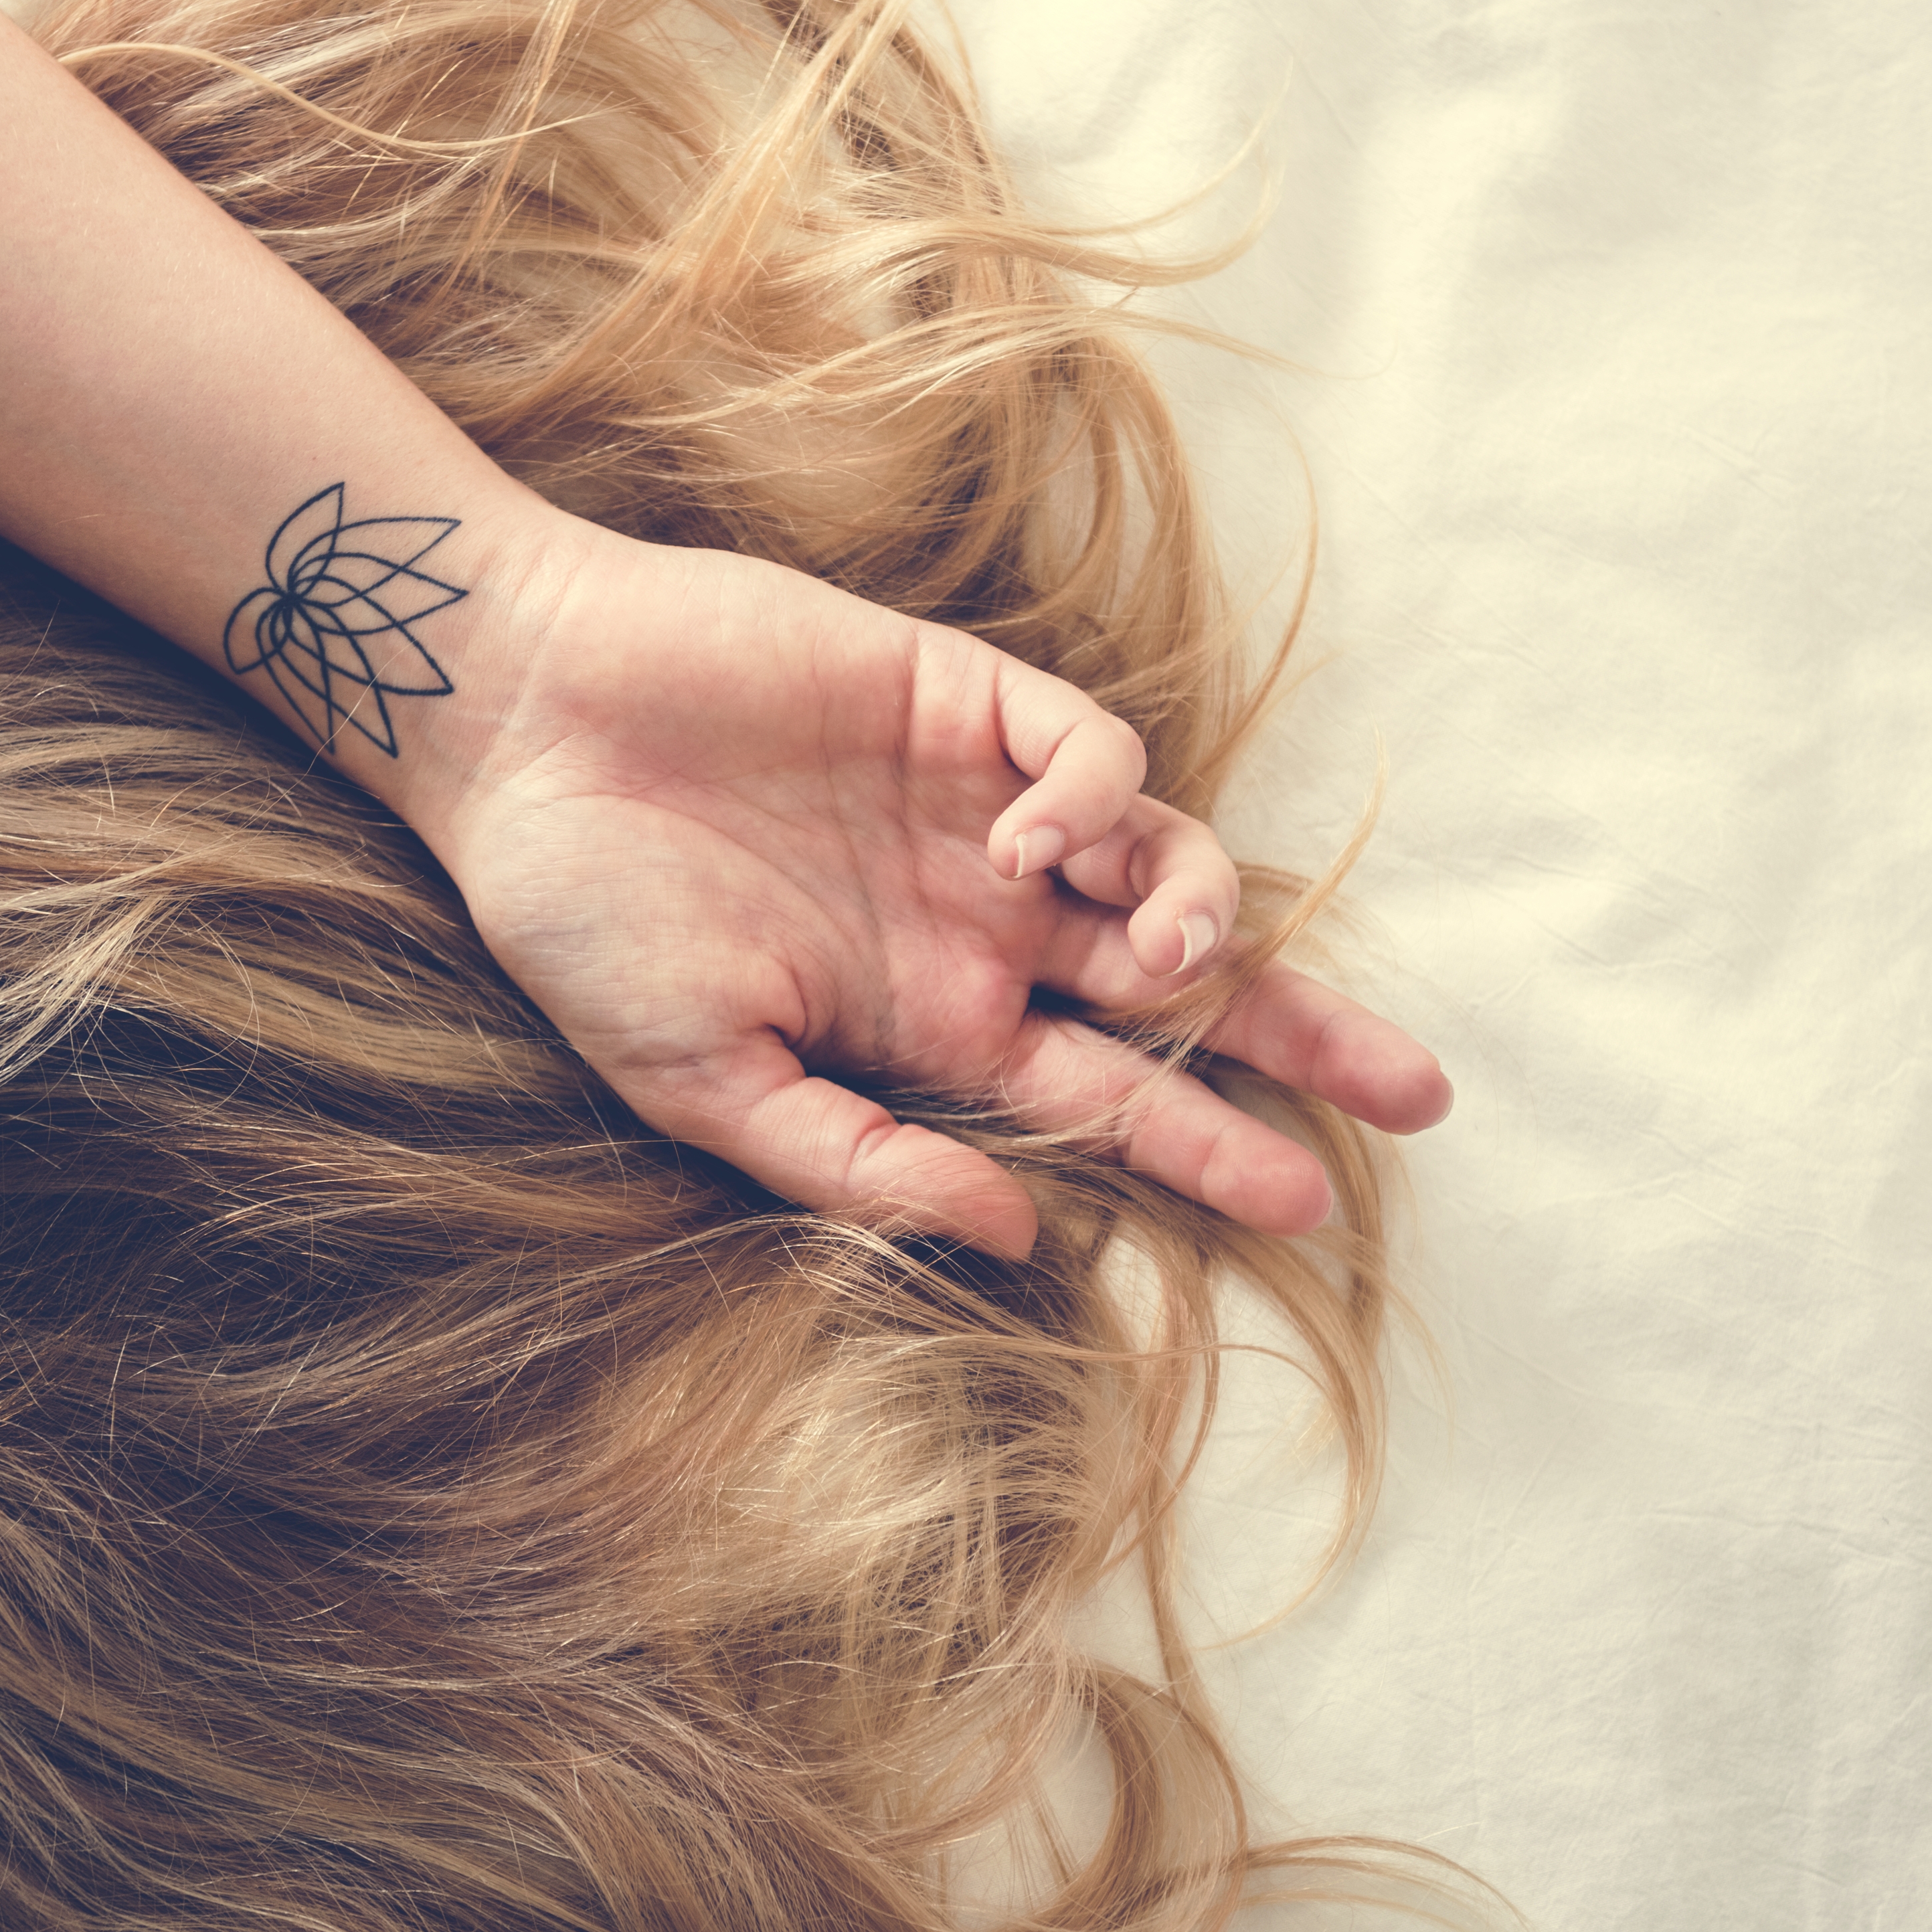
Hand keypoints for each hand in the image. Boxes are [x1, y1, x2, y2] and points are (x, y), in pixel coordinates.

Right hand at [412, 523, 1451, 1260]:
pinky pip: (1088, 751)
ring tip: (1173, 955)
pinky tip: (1029, 840)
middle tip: (1416, 1094)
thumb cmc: (584, 913)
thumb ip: (854, 1161)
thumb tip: (1016, 1234)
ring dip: (1198, 917)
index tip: (1311, 1207)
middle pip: (1175, 986)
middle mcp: (975, 922)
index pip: (1103, 1098)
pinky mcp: (961, 697)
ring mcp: (974, 808)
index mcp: (924, 1021)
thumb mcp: (703, 1082)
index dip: (1208, 1146)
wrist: (515, 726)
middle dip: (1294, 1035)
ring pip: (1160, 865)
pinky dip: (1093, 800)